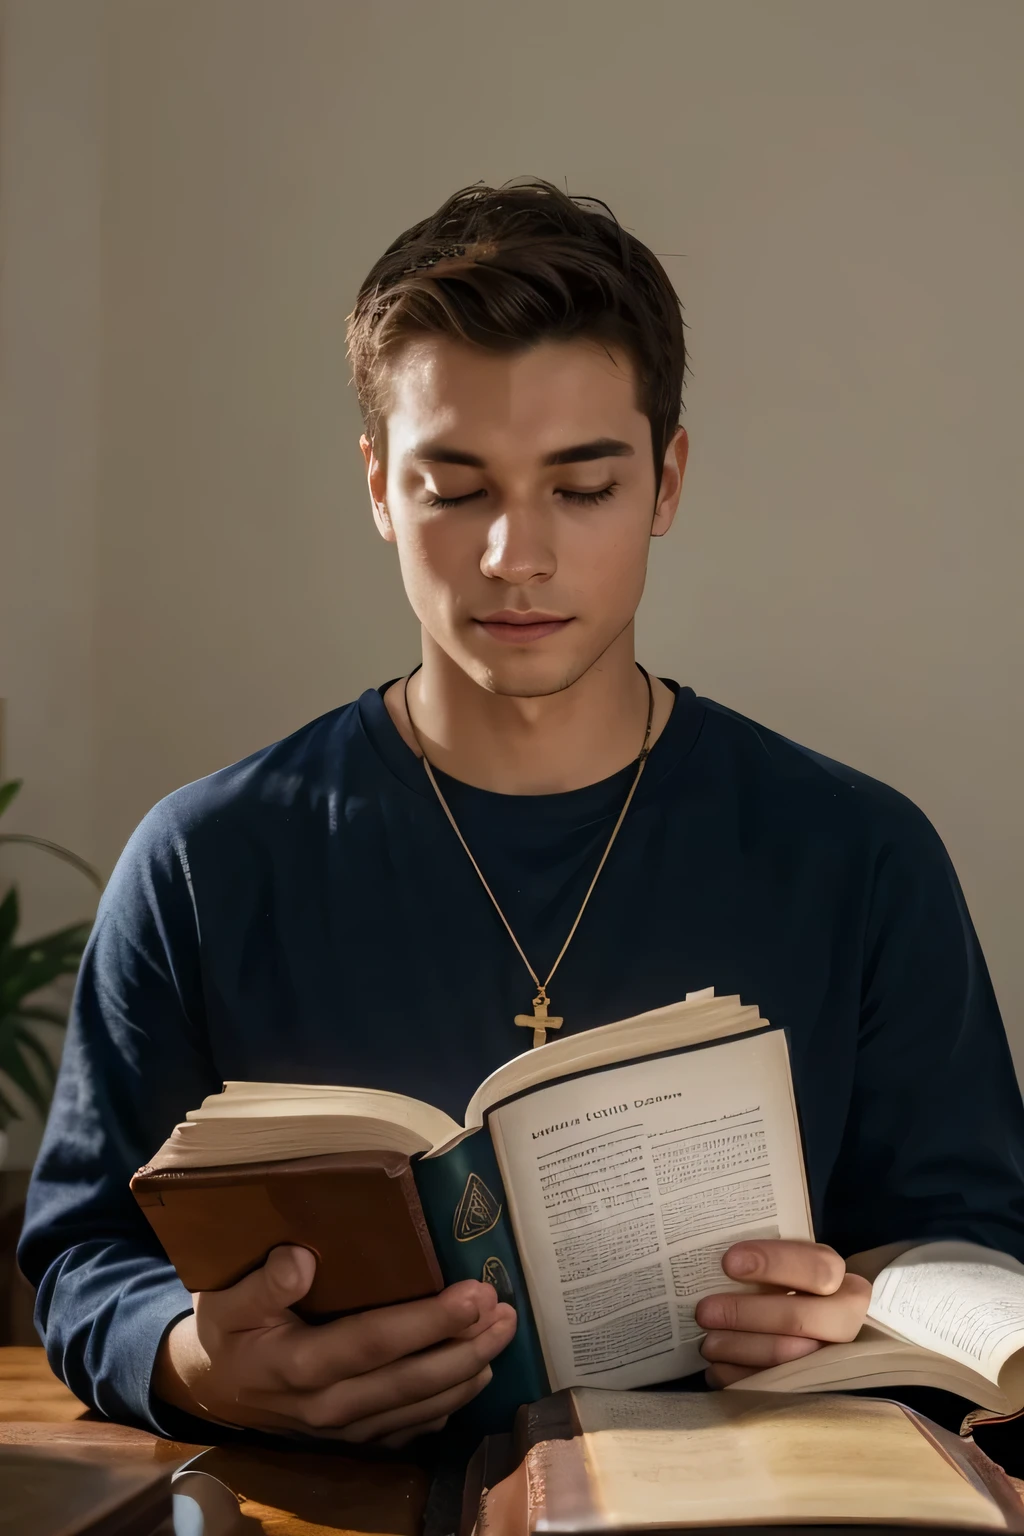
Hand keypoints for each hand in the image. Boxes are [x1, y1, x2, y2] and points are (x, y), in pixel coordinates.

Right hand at [153, 1245, 516, 1446]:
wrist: (212, 1388)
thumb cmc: (227, 1328)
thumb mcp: (227, 1298)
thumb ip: (264, 1283)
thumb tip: (302, 1259)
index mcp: (298, 1364)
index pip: (375, 1342)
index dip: (428, 1321)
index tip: (474, 1295)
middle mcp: (327, 1405)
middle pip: (410, 1380)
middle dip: (465, 1347)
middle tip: (505, 1312)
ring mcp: (343, 1429)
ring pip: (418, 1408)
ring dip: (467, 1373)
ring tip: (503, 1335)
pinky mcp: (353, 1438)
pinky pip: (409, 1429)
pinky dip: (446, 1407)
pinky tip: (475, 1378)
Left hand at [695, 1239, 870, 1387]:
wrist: (811, 1324)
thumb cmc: (781, 1284)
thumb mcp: (780, 1264)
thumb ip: (761, 1263)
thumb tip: (712, 1265)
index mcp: (834, 1275)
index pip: (816, 1267)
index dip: (773, 1263)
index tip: (729, 1263)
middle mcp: (843, 1318)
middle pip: (799, 1319)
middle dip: (745, 1314)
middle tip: (704, 1312)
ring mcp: (833, 1356)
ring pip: (788, 1357)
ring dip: (740, 1349)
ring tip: (707, 1344)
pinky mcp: (816, 1386)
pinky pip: (777, 1387)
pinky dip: (741, 1378)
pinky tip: (716, 1370)